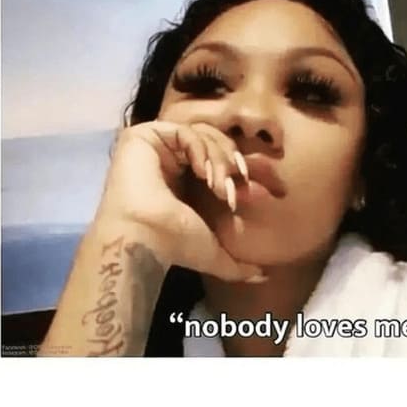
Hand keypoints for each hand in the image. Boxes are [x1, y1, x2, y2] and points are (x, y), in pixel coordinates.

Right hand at [94, 119, 262, 281]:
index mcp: (184, 178)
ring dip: (218, 157)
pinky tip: (203, 172)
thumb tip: (262, 275)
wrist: (144, 239)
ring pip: (202, 134)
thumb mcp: (213, 251)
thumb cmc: (173, 244)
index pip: (219, 156)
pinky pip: (185, 131)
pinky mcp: (144, 136)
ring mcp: (156, 146)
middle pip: (213, 141)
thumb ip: (238, 263)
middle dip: (230, 162)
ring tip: (218, 185)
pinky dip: (201, 148)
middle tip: (233, 187)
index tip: (249, 187)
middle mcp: (169, 158)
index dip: (237, 167)